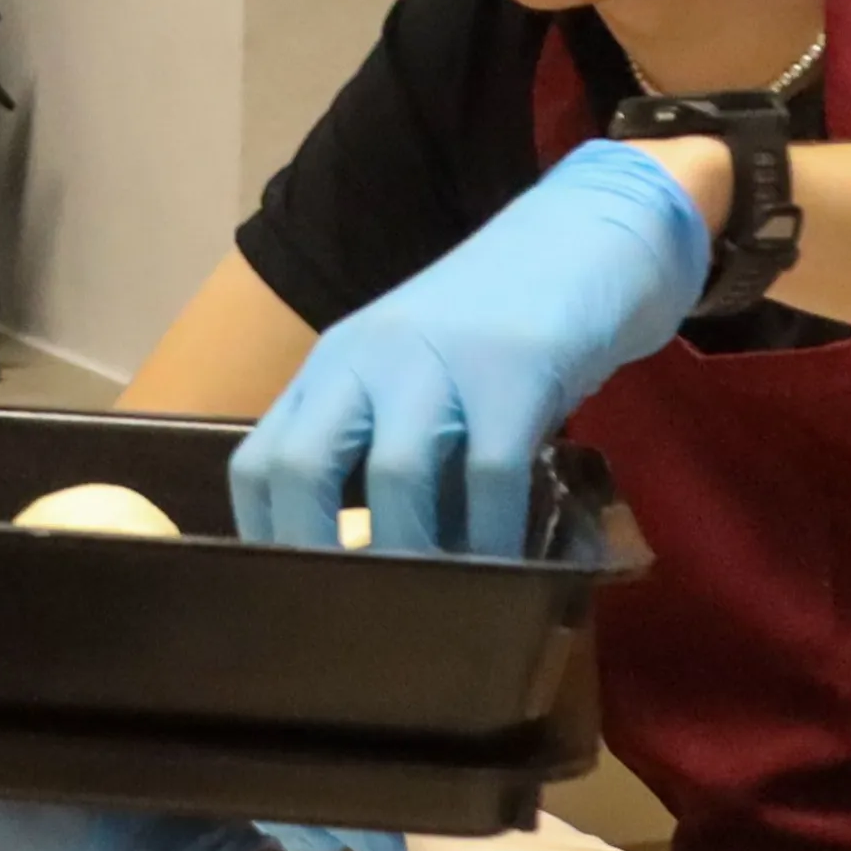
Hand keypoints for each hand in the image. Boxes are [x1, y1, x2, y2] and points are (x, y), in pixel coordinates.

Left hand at [232, 142, 707, 559]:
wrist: (589, 233)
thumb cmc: (497, 322)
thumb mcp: (413, 369)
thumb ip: (380, 439)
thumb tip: (368, 555)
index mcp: (334, 365)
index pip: (261, 459)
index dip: (266, 534)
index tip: (292, 590)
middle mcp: (369, 359)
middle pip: (305, 467)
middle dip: (318, 554)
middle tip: (351, 617)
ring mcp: (441, 360)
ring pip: (397, 476)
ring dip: (414, 554)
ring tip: (434, 602)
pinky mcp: (516, 370)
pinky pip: (490, 473)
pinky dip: (493, 533)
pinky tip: (504, 566)